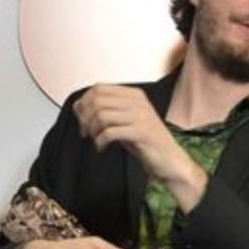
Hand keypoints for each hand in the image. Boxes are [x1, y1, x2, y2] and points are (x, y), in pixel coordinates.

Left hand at [73, 84, 207, 205]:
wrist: (169, 159)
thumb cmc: (145, 141)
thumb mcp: (125, 120)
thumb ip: (107, 110)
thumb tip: (78, 106)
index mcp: (134, 94)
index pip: (99, 88)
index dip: (84, 102)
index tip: (82, 119)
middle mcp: (138, 102)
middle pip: (97, 100)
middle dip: (85, 118)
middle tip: (85, 132)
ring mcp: (141, 117)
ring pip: (102, 115)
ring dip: (92, 130)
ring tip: (95, 140)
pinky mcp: (141, 133)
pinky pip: (110, 132)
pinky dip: (100, 141)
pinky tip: (102, 148)